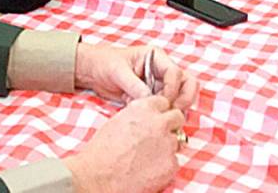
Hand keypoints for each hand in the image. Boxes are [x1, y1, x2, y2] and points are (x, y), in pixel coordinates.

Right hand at [63, 95, 183, 192]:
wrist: (100, 175)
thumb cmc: (102, 150)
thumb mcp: (118, 121)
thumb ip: (137, 117)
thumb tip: (146, 121)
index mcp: (144, 108)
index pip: (164, 102)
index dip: (161, 112)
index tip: (157, 119)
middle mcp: (159, 122)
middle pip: (178, 117)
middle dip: (171, 125)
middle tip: (160, 136)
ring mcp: (167, 143)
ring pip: (177, 141)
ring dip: (167, 147)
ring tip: (149, 157)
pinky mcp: (171, 164)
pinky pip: (175, 162)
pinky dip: (165, 166)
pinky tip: (149, 170)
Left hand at [74, 43, 197, 111]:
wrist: (92, 71)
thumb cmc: (104, 63)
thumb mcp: (118, 71)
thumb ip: (134, 85)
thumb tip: (148, 98)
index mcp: (156, 57)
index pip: (175, 73)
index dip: (172, 89)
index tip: (163, 101)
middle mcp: (161, 69)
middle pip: (187, 83)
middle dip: (184, 99)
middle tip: (173, 112)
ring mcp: (159, 83)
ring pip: (180, 96)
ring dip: (175, 107)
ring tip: (161, 116)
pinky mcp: (153, 96)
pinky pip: (166, 105)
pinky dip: (163, 113)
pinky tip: (150, 117)